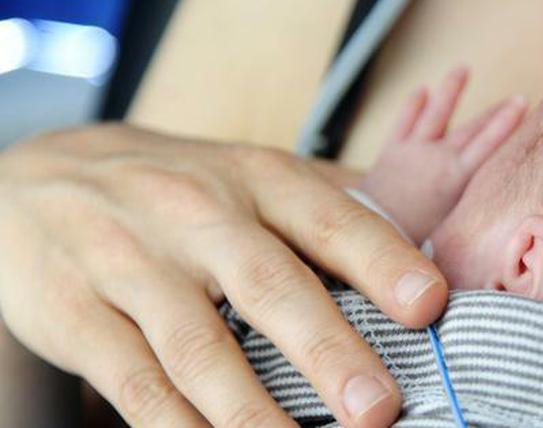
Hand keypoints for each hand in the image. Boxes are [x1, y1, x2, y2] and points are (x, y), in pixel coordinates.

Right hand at [0, 125, 447, 427]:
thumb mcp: (250, 173)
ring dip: (252, 408)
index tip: (431, 304)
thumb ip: (332, 204)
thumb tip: (430, 234)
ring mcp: (132, 263)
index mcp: (257, 179)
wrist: (38, 174)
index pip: (330, 218)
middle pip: (270, 285)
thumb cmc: (179, 186)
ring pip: (199, 346)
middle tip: (378, 406)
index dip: (383, 261)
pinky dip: (175, 424)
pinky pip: (133, 380)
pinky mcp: (77, 311)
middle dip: (327, 350)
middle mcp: (198, 215)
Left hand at [361, 67, 526, 242]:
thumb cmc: (414, 239)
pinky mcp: (391, 151)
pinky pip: (404, 123)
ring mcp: (413, 151)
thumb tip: (501, 221)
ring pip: (436, 114)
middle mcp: (437, 157)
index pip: (489, 143)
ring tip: (462, 69)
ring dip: (450, 91)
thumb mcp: (452, 231)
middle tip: (515, 97)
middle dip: (496, 113)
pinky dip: (412, 106)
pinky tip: (421, 90)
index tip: (525, 103)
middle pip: (472, 129)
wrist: (372, 230)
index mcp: (455, 177)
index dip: (508, 122)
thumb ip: (473, 214)